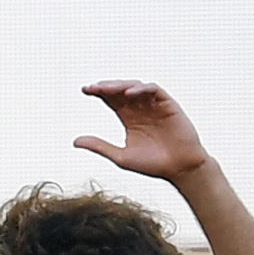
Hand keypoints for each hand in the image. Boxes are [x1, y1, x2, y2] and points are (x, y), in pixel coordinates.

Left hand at [73, 77, 209, 184]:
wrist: (179, 168)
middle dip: (106, 87)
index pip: (112, 100)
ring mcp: (155, 106)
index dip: (99, 93)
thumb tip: (74, 141)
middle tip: (91, 88)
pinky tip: (129, 94)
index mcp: (129, 118)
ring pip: (136, 87)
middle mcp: (141, 109)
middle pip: (121, 91)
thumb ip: (100, 146)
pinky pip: (155, 90)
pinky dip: (141, 89)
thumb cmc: (152, 164)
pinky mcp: (169, 105)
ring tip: (106, 88)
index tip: (85, 90)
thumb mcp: (121, 156)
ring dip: (121, 85)